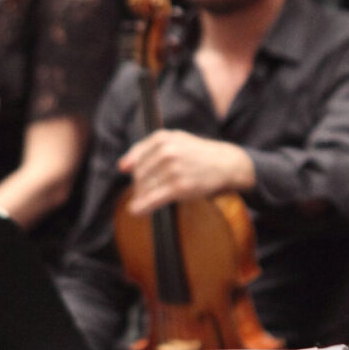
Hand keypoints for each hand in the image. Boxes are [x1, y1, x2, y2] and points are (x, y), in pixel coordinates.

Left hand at [118, 129, 255, 215]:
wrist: (227, 164)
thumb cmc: (198, 154)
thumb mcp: (175, 140)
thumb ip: (147, 149)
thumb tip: (122, 167)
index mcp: (163, 138)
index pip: (136, 158)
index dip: (133, 170)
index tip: (132, 177)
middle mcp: (166, 152)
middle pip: (139, 174)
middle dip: (139, 185)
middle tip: (145, 192)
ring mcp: (173, 170)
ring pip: (145, 187)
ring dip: (142, 197)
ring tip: (143, 202)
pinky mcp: (180, 187)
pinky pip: (153, 199)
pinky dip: (142, 207)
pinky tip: (136, 211)